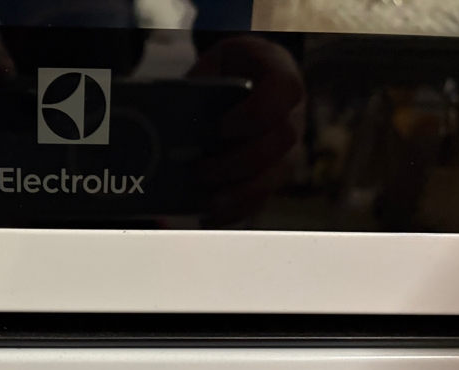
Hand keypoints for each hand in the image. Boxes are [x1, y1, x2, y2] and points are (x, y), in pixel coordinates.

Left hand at [190, 36, 305, 225]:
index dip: (257, 114)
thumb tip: (165, 115)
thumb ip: (200, 83)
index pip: (284, 91)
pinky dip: (237, 211)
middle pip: (281, 142)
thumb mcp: (215, 63)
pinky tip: (211, 216)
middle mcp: (292, 113)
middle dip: (239, 162)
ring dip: (240, 194)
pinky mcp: (274, 173)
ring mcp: (288, 146)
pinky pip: (263, 197)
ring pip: (276, 176)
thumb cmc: (229, 70)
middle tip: (202, 170)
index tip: (223, 128)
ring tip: (209, 203)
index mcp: (280, 74)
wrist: (246, 79)